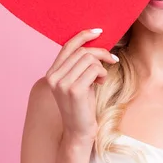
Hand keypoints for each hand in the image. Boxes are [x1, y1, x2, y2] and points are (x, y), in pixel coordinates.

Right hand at [45, 28, 118, 142]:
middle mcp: (53, 76)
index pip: (67, 46)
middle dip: (100, 53)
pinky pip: (94, 69)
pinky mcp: (74, 90)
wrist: (79, 131)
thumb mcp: (78, 81)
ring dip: (101, 66)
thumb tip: (94, 44)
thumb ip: (79, 64)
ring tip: (101, 77)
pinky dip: (102, 73)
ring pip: (89, 58)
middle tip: (112, 60)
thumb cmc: (82, 106)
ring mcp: (62, 83)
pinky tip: (101, 82)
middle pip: (82, 51)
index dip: (83, 35)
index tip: (99, 31)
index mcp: (51, 73)